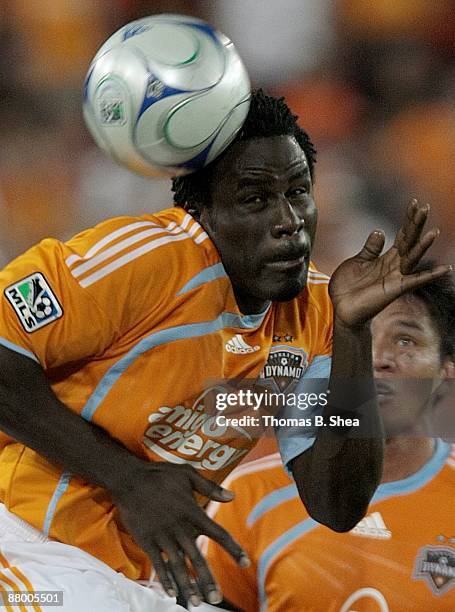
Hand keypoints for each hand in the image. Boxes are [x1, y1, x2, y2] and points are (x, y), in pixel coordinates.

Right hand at [111, 461, 248, 606]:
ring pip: (178, 565)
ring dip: (187, 585)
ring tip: (195, 603)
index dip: (233, 549)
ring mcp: (162, 535)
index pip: (218, 533)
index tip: (246, 563)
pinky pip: (157, 563)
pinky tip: (171, 593)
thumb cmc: (160, 475)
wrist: (129, 479)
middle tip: (215, 599)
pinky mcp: (146, 540)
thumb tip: (232, 496)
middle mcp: (179, 526)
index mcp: (192, 511)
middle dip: (207, 580)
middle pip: (197, 557)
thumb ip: (210, 487)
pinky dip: (164, 579)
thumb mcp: (187, 474)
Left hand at [329, 199, 451, 326]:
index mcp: (385, 258)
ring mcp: (395, 277)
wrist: (340, 309)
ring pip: (413, 258)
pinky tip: (445, 268)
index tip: (414, 203)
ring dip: (422, 245)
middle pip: (409, 242)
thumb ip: (370, 249)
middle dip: (416, 225)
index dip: (408, 220)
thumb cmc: (347, 287)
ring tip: (434, 232)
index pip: (402, 235)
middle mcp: (394, 266)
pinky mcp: (394, 289)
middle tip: (424, 208)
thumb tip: (380, 231)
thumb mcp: (357, 262)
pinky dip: (430, 275)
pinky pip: (415, 281)